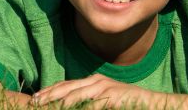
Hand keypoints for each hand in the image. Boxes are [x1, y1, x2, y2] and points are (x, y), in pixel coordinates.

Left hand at [31, 74, 162, 107]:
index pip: (66, 84)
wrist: (153, 102)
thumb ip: (90, 100)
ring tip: (46, 107)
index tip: (36, 97)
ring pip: (75, 95)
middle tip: (34, 102)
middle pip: (66, 88)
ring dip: (58, 103)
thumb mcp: (106, 100)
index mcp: (93, 80)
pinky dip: (77, 109)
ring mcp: (104, 87)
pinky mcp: (111, 96)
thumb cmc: (128, 103)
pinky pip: (90, 105)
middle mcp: (96, 81)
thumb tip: (71, 105)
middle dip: (48, 95)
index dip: (50, 90)